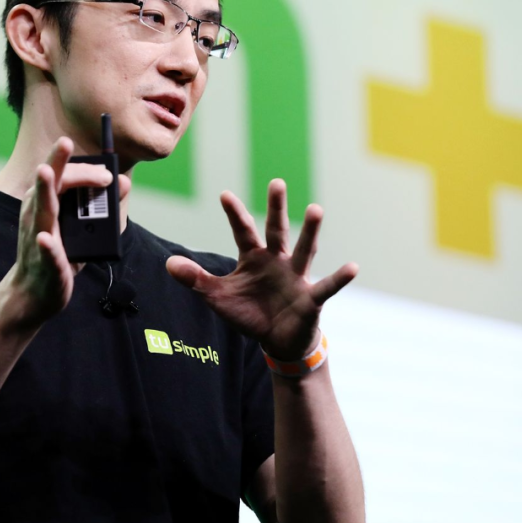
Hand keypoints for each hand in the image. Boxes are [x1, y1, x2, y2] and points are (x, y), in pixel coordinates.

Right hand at [11, 137, 130, 325]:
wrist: (36, 294)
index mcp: (47, 202)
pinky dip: (47, 246)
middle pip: (48, 184)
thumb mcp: (87, 228)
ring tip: (45, 171)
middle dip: (59, 163)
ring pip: (40, 211)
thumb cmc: (61, 254)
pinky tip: (46, 239)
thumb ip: (109, 205)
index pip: (62, 175)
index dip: (84, 168)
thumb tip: (124, 181)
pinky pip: (46, 253)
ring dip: (43, 191)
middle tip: (66, 142)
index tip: (107, 172)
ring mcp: (39, 238)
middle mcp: (39, 214)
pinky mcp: (45, 263)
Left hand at [166, 179, 356, 360]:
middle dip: (276, 208)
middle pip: (276, 230)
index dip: (234, 214)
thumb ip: (196, 279)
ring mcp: (296, 277)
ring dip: (310, 231)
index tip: (224, 195)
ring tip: (316, 208)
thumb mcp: (218, 297)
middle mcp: (277, 260)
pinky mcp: (311, 297)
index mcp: (254, 258)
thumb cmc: (250, 313)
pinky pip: (326, 286)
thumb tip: (168, 262)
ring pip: (304, 249)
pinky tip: (353, 267)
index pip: (243, 231)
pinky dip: (339, 278)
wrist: (277, 340)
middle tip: (276, 182)